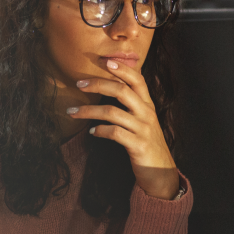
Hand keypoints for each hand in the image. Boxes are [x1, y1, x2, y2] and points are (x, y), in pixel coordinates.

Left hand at [67, 61, 178, 198]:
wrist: (161, 173)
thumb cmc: (146, 144)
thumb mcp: (143, 121)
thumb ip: (132, 104)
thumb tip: (112, 86)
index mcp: (148, 105)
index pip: (137, 79)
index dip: (122, 69)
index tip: (103, 61)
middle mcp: (147, 114)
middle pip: (121, 90)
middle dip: (98, 84)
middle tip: (78, 83)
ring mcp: (143, 129)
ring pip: (112, 112)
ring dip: (88, 111)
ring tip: (72, 112)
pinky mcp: (138, 145)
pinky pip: (115, 133)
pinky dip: (100, 131)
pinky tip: (92, 132)